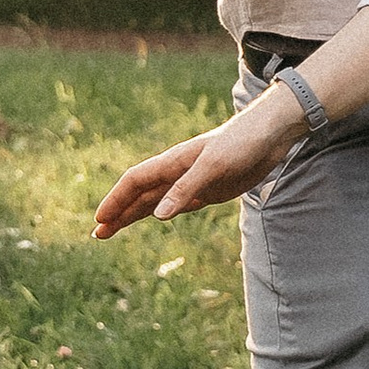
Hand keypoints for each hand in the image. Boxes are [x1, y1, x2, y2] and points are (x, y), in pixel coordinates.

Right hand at [93, 94, 301, 234]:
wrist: (271, 134)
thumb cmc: (242, 143)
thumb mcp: (213, 167)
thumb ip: (185, 190)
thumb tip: (157, 216)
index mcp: (173, 162)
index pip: (135, 181)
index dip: (116, 200)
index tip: (100, 220)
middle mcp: (178, 171)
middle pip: (140, 194)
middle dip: (118, 212)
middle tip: (98, 234)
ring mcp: (192, 181)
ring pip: (155, 199)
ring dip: (135, 214)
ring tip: (115, 230)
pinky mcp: (209, 189)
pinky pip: (177, 203)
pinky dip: (162, 211)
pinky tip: (156, 218)